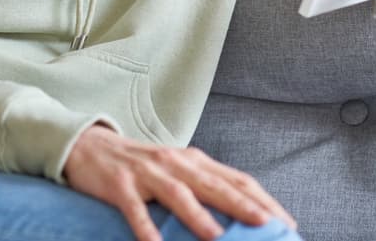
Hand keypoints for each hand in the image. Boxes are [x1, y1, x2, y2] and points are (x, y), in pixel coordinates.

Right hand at [62, 124, 296, 240]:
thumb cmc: (142, 165)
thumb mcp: (177, 170)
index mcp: (194, 161)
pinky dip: (146, 227)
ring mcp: (147, 172)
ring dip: (198, 216)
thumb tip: (242, 213)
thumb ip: (204, 186)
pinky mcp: (120, 185)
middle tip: (266, 225)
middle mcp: (175, 162)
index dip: (262, 200)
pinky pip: (135, 208)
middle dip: (241, 206)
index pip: (236, 180)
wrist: (90, 145)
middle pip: (213, 184)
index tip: (286, 223)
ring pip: (178, 193)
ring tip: (218, 237)